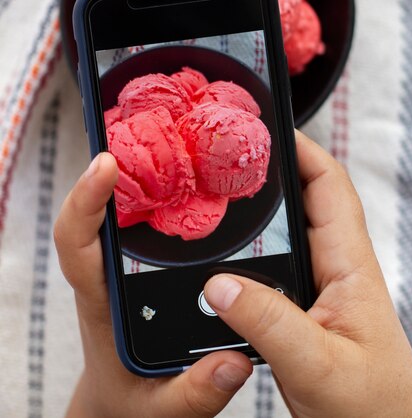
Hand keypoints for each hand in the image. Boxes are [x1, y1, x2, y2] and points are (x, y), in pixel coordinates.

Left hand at [54, 153, 252, 417]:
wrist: (123, 401)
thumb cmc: (133, 402)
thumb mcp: (162, 410)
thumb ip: (195, 392)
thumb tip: (234, 359)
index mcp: (101, 300)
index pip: (76, 243)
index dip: (84, 200)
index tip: (105, 164)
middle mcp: (109, 271)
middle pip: (98, 207)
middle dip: (116, 162)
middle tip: (145, 123)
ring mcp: (126, 263)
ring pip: (124, 206)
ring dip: (139, 167)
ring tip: (170, 131)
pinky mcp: (146, 261)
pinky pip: (146, 218)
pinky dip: (161, 189)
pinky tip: (190, 172)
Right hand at [204, 131, 411, 417]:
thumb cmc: (372, 408)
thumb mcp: (317, 367)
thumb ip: (269, 325)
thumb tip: (220, 285)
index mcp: (350, 267)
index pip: (331, 187)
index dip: (303, 151)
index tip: (266, 130)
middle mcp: (336, 268)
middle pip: (307, 199)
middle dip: (273, 172)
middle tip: (229, 155)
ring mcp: (321, 287)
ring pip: (290, 231)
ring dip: (261, 210)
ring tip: (221, 193)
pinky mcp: (304, 308)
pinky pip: (277, 263)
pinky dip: (252, 249)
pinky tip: (225, 256)